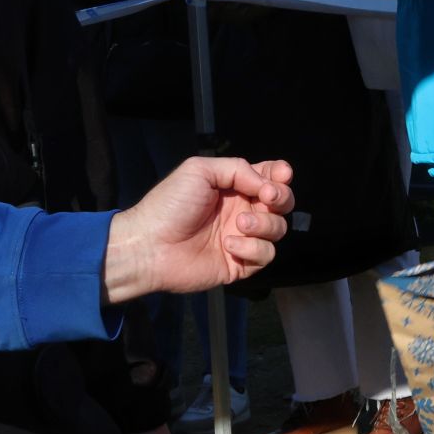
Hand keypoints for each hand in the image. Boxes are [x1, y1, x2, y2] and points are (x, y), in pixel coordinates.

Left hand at [104, 157, 294, 303]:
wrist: (150, 245)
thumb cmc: (170, 204)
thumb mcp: (200, 170)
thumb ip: (238, 169)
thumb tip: (268, 185)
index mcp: (234, 187)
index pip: (269, 177)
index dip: (280, 175)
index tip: (281, 175)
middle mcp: (242, 211)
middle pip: (282, 203)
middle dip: (282, 198)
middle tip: (267, 198)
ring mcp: (243, 238)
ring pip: (278, 229)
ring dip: (264, 223)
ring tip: (239, 224)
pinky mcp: (241, 264)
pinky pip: (265, 255)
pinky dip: (252, 248)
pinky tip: (229, 245)